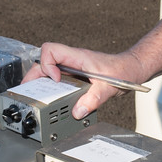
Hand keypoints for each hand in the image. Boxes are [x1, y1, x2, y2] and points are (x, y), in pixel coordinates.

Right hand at [27, 42, 143, 117]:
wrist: (132, 68)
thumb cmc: (122, 71)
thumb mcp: (109, 86)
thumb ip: (94, 99)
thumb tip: (78, 111)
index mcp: (78, 57)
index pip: (50, 50)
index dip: (46, 65)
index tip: (54, 81)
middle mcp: (72, 61)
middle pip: (43, 62)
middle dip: (34, 77)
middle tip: (29, 93)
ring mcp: (72, 68)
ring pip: (48, 70)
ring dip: (40, 83)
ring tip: (36, 97)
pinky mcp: (75, 76)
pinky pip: (57, 79)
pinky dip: (51, 89)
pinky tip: (52, 100)